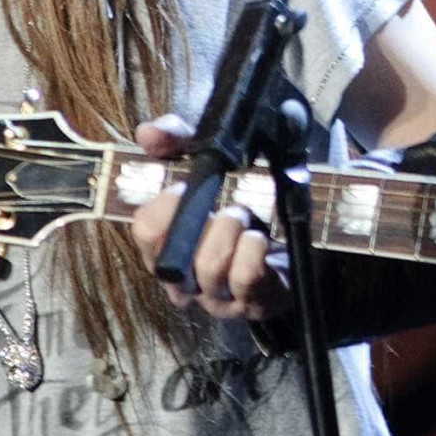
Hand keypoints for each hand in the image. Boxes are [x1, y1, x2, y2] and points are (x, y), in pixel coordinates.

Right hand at [127, 116, 290, 322]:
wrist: (290, 235)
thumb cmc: (238, 201)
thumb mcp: (207, 161)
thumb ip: (175, 140)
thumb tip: (149, 133)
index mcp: (164, 248)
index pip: (144, 232)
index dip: (163, 206)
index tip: (183, 186)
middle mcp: (183, 281)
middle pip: (169, 261)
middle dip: (198, 221)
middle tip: (219, 203)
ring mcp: (217, 297)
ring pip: (210, 266)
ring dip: (231, 230)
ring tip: (245, 217)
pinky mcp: (252, 302)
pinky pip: (246, 277)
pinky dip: (254, 250)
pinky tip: (259, 239)